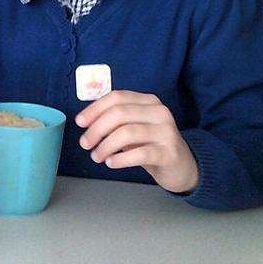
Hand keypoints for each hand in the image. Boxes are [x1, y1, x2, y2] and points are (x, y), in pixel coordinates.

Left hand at [75, 91, 198, 193]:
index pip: (117, 97)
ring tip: (97, 156)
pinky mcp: (169, 153)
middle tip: (85, 144)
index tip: (80, 122)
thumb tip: (86, 122)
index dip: (95, 108)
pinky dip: (121, 158)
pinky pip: (140, 153)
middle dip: (96, 129)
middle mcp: (159, 112)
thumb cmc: (151, 145)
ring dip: (106, 146)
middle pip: (119, 113)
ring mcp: (166, 132)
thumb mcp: (134, 128)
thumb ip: (115, 121)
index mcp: (148, 101)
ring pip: (127, 132)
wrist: (182, 166)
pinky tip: (111, 163)